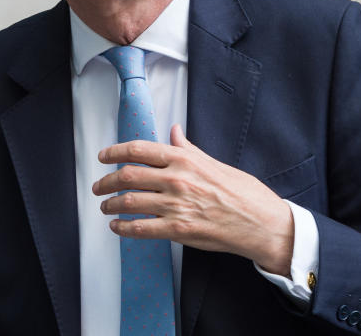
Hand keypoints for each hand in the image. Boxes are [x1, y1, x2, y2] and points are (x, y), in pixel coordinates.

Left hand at [92, 124, 294, 275]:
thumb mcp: (214, 162)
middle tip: (99, 186)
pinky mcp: (179, 229)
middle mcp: (177, 179)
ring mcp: (176, 205)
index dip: (115, 152)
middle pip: (128, 175)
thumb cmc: (242, 192)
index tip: (104, 156)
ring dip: (111, 204)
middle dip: (107, 181)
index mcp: (185, 160)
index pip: (139, 149)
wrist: (261, 222)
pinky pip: (141, 228)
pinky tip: (117, 227)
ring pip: (130, 202)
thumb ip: (188, 148)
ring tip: (105, 206)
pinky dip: (123, 228)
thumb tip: (174, 131)